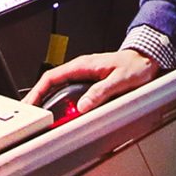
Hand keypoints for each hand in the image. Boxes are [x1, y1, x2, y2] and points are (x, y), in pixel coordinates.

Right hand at [24, 49, 158, 111]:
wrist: (146, 59)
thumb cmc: (135, 65)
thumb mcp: (120, 80)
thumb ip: (102, 92)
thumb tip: (83, 105)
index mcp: (83, 66)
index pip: (52, 76)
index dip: (37, 90)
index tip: (30, 103)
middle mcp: (80, 70)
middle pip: (51, 83)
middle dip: (37, 98)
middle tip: (29, 114)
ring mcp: (84, 76)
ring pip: (59, 88)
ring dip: (47, 100)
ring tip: (40, 116)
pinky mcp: (89, 83)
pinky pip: (69, 92)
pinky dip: (60, 102)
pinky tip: (59, 113)